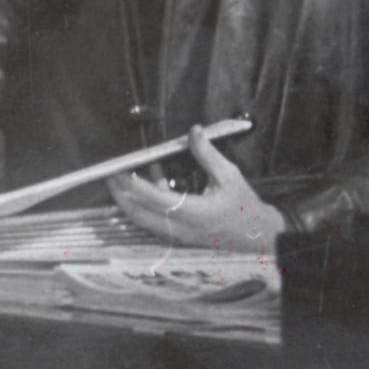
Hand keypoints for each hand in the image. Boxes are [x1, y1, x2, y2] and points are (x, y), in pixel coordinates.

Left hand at [108, 126, 284, 250]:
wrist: (258, 237)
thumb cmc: (245, 205)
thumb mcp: (229, 176)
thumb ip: (207, 154)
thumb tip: (192, 131)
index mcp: (195, 213)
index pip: (157, 199)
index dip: (136, 185)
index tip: (122, 171)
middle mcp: (181, 227)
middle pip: (139, 214)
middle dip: (121, 194)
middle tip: (110, 173)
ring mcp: (177, 234)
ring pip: (143, 218)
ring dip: (131, 198)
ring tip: (124, 173)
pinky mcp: (178, 234)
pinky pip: (154, 218)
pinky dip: (147, 200)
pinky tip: (154, 173)